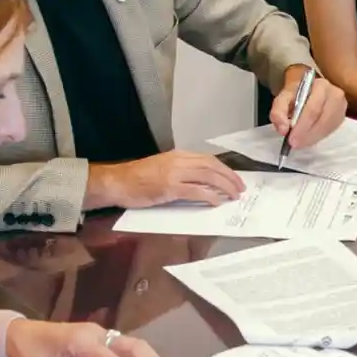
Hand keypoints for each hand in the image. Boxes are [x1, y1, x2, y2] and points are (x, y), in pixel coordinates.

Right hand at [87, 151, 244, 210]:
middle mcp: (178, 161)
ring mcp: (174, 174)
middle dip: (230, 178)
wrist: (117, 182)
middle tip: (240, 188)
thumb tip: (202, 181)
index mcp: (178, 155)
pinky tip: (217, 202)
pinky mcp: (169, 188)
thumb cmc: (137, 178)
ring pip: (208, 177)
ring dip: (224, 187)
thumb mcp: (162, 167)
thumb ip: (182, 170)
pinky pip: (196, 191)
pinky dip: (210, 196)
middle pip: (212, 167)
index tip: (235, 179)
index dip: (225, 169)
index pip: (209, 159)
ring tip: (233, 196)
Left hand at [271, 68, 347, 149]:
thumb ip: (278, 112)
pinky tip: (309, 138)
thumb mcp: (283, 98)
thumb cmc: (297, 94)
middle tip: (295, 144)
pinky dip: (319, 137)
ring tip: (301, 143)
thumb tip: (283, 130)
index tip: (291, 139)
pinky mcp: (342, 116)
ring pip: (327, 127)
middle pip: (322, 119)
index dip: (302, 126)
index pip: (313, 109)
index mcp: (320, 86)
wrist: (310, 90)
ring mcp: (341, 106)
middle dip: (307, 134)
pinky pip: (331, 130)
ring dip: (313, 138)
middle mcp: (335, 94)